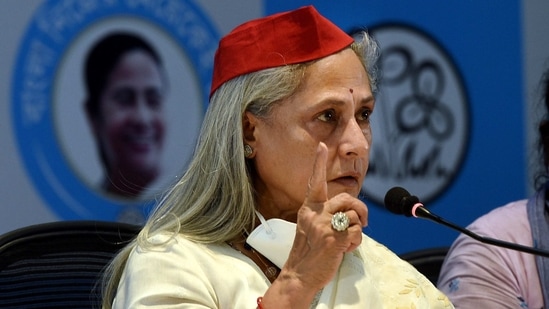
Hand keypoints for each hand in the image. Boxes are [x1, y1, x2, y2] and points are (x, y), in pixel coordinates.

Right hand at [263, 142, 367, 307]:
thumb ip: (327, 216)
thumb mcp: (311, 228)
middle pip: (348, 198)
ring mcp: (323, 225)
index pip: (315, 183)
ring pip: (355, 215)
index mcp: (308, 209)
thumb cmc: (308, 253)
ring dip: (358, 230)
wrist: (299, 275)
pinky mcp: (333, 238)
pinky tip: (345, 249)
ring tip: (346, 241)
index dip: (318, 163)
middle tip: (363, 222)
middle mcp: (314, 214)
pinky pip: (357, 231)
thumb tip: (350, 211)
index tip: (320, 146)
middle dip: (361, 209)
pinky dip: (356, 242)